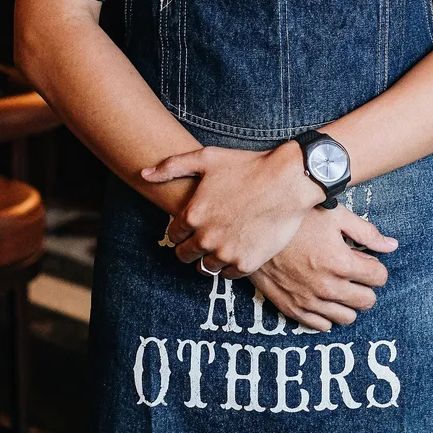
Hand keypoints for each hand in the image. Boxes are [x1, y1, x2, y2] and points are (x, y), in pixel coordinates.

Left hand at [141, 141, 321, 277]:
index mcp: (192, 214)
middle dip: (191, 246)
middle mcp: (205, 237)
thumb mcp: (207, 157)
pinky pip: (228, 275)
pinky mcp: (245, 263)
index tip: (192, 223)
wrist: (288, 181)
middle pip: (185, 255)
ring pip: (204, 268)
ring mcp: (225, 253)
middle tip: (205, 235)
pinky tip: (236, 249)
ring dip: (208, 258)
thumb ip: (171, 166)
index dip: (181, 228)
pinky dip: (229, 265)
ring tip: (220, 244)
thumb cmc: (247, 165)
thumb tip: (143, 173)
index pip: (173, 234)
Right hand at [251, 203, 398, 331]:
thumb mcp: (335, 215)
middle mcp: (328, 287)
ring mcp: (310, 301)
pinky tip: (323, 294)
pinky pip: (322, 325)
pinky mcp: (293, 309)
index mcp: (341, 263)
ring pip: (347, 317)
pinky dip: (327, 312)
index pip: (379, 277)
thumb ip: (366, 232)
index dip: (375, 266)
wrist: (255, 230)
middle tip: (354, 271)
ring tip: (339, 283)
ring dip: (349, 302)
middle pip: (366, 301)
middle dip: (365, 285)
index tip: (366, 259)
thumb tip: (392, 246)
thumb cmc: (297, 218)